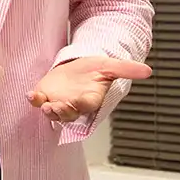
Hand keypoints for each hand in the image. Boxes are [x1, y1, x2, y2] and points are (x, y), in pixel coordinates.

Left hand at [27, 56, 153, 123]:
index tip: (80, 101)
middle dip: (62, 113)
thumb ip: (127, 69)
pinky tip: (31, 95)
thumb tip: (148, 71)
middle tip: (56, 107)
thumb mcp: (110, 66)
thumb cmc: (94, 69)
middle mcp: (74, 104)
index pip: (87, 106)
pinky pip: (38, 102)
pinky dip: (35, 100)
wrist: (77, 65)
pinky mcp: (45, 95)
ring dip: (49, 111)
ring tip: (45, 105)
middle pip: (69, 115)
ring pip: (53, 113)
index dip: (83, 105)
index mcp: (91, 99)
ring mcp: (59, 102)